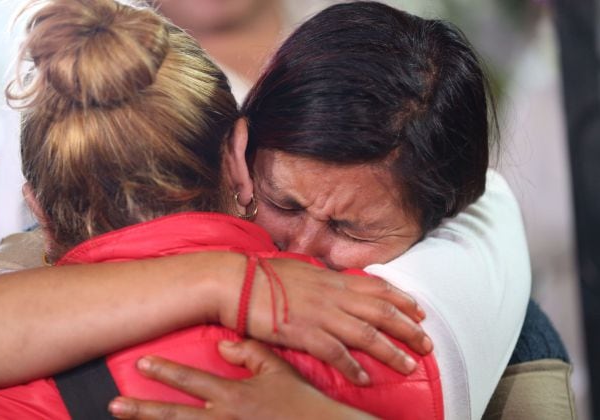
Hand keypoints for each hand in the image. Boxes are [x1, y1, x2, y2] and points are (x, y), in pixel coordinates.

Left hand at [108, 340, 375, 419]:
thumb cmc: (301, 402)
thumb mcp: (278, 370)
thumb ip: (249, 352)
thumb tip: (222, 344)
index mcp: (233, 396)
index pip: (191, 381)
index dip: (165, 371)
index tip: (142, 362)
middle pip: (174, 416)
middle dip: (142, 410)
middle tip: (115, 405)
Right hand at [216, 257, 432, 384]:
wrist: (235, 282)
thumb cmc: (263, 275)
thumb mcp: (300, 270)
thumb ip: (322, 279)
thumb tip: (334, 282)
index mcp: (331, 279)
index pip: (377, 288)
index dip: (401, 300)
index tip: (419, 311)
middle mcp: (332, 295)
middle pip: (381, 312)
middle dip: (408, 328)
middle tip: (427, 343)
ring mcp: (320, 314)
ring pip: (367, 334)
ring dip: (391, 352)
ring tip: (409, 366)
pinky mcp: (304, 333)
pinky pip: (336, 353)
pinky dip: (353, 367)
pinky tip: (364, 379)